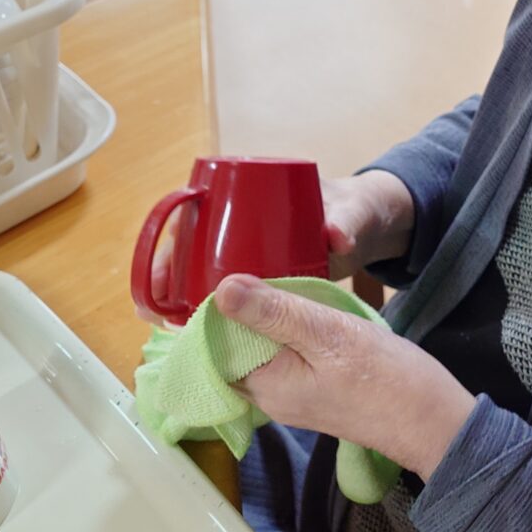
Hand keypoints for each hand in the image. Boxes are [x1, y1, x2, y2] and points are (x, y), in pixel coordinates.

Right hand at [133, 167, 414, 324]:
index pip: (193, 214)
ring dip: (181, 299)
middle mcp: (240, 225)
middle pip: (188, 250)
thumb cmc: (355, 210)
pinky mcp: (263, 279)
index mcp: (251, 196)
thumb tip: (336, 237)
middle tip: (158, 312)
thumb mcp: (351, 214)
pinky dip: (209, 311)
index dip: (170, 244)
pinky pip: (227, 293)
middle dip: (166, 280)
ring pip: (201, 274)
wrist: (374, 224)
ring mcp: (249, 252)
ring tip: (171, 329)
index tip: (161, 274)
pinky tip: (197, 334)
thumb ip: (347, 224)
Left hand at [217, 273, 476, 481]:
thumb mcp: (328, 333)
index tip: (228, 268)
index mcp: (264, 385)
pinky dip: (288, 329)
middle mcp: (270, 395)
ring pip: (262, 347)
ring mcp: (292, 394)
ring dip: (268, 316)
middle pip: (236, 345)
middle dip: (243, 308)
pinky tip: (304, 308)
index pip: (216, 342)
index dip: (218, 306)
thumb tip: (223, 289)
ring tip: (282, 280)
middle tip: (259, 264)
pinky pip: (285, 354)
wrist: (433, 420)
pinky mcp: (313, 389)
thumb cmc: (386, 379)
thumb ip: (274, 312)